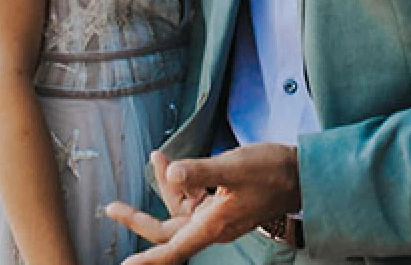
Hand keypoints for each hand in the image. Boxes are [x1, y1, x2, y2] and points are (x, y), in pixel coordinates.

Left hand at [106, 143, 300, 263]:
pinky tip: (178, 164)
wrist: (298, 173)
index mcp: (214, 224)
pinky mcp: (223, 204)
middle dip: (139, 218)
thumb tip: (171, 172)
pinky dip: (183, 182)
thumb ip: (201, 170)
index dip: (149, 260)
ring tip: (157, 156)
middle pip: (168, 229)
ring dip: (165, 186)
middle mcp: (213, 225)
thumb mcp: (234, 166)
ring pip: (180, 209)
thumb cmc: (270, 171)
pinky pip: (194, 199)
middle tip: (111, 207)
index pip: (173, 248)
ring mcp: (218, 216)